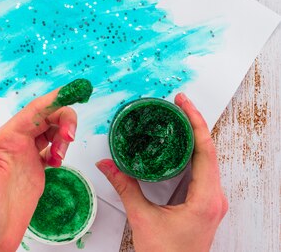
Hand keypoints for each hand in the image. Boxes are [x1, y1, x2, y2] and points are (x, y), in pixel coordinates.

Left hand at [0, 89, 77, 251]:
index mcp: (4, 137)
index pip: (35, 110)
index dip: (56, 99)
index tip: (75, 92)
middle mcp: (16, 143)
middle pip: (47, 117)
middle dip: (64, 120)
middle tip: (69, 138)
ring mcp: (26, 156)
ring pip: (51, 131)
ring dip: (64, 135)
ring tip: (61, 155)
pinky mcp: (35, 171)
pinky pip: (52, 149)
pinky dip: (61, 150)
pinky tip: (59, 161)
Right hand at [96, 93, 227, 251]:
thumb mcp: (143, 218)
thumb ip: (125, 188)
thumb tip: (107, 164)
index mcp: (206, 198)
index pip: (205, 150)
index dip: (194, 122)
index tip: (183, 103)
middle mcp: (214, 197)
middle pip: (209, 150)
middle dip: (193, 123)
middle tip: (177, 103)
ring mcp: (211, 201)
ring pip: (207, 160)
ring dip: (193, 137)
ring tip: (177, 117)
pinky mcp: (204, 204)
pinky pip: (202, 171)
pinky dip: (190, 153)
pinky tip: (177, 145)